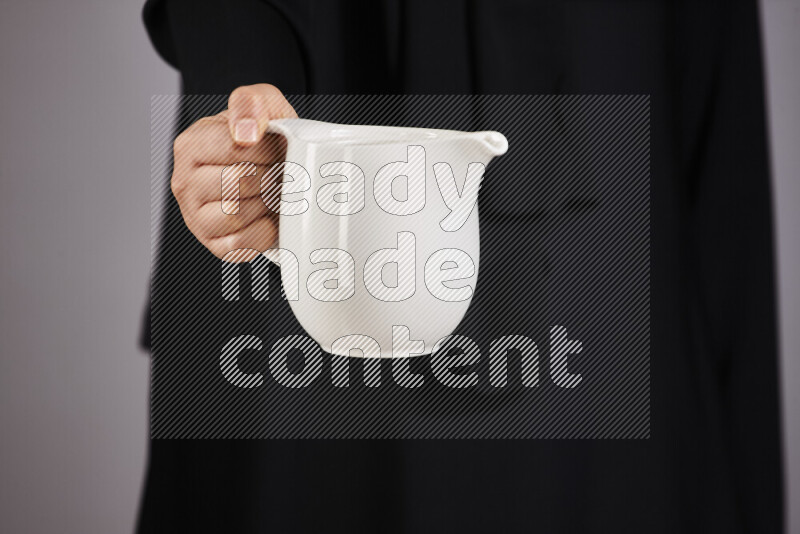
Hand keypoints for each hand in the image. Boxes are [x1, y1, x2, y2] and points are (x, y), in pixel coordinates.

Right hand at [171, 84, 296, 261]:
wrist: (281, 171)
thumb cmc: (267, 140)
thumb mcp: (264, 104)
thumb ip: (251, 103)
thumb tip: (245, 133)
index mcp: (190, 146)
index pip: (233, 149)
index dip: (267, 150)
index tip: (276, 148)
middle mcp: (185, 183)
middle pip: (237, 183)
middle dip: (268, 176)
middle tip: (276, 172)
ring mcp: (196, 218)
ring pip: (237, 215)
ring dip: (265, 204)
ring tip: (270, 192)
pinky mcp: (215, 246)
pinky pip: (242, 244)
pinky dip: (263, 232)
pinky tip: (266, 216)